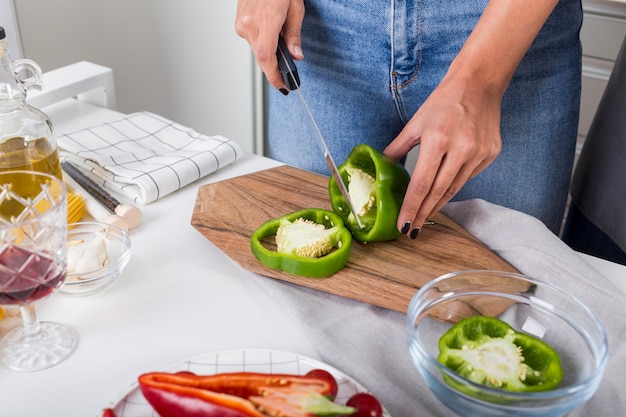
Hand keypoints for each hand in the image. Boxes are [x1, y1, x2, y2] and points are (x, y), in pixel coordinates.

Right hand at [235, 0, 304, 91]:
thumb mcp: (295, 6)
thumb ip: (294, 34)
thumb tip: (296, 55)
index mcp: (266, 19)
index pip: (267, 57)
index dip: (274, 76)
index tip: (282, 86)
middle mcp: (249, 23)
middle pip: (262, 57)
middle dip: (275, 68)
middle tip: (286, 75)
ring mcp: (241, 23)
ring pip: (257, 49)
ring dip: (269, 52)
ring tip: (280, 44)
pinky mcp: (238, 22)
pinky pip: (252, 40)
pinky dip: (262, 42)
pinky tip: (270, 34)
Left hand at [384, 75, 501, 237]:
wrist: (478, 84)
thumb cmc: (443, 102)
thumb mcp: (415, 123)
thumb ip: (398, 148)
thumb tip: (382, 165)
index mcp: (438, 140)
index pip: (421, 183)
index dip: (411, 208)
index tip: (404, 226)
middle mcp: (461, 149)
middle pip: (438, 192)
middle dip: (423, 213)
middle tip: (412, 230)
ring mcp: (479, 153)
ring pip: (454, 188)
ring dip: (437, 204)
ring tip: (424, 217)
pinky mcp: (490, 154)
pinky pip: (468, 177)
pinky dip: (453, 187)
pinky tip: (442, 195)